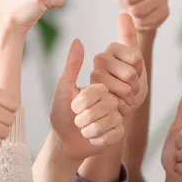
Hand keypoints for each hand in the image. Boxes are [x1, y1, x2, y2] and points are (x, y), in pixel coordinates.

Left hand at [49, 39, 124, 161]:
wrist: (64, 140)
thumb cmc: (61, 113)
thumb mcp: (64, 88)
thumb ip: (72, 65)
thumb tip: (78, 40)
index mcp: (100, 87)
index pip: (99, 91)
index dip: (82, 103)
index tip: (73, 108)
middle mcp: (112, 99)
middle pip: (107, 106)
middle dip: (85, 118)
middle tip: (78, 120)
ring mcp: (117, 115)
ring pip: (111, 121)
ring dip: (90, 130)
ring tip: (84, 129)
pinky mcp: (119, 132)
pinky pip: (114, 134)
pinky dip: (98, 139)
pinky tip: (93, 138)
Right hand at [90, 13, 147, 117]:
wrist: (117, 106)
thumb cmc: (129, 83)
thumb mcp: (134, 60)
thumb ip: (129, 37)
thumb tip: (124, 13)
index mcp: (112, 48)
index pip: (137, 58)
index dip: (140, 70)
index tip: (134, 73)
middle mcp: (99, 59)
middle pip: (131, 73)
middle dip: (136, 86)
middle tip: (128, 88)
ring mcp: (95, 76)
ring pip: (126, 88)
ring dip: (130, 97)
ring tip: (123, 96)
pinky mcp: (94, 95)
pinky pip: (119, 100)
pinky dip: (123, 106)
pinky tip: (117, 105)